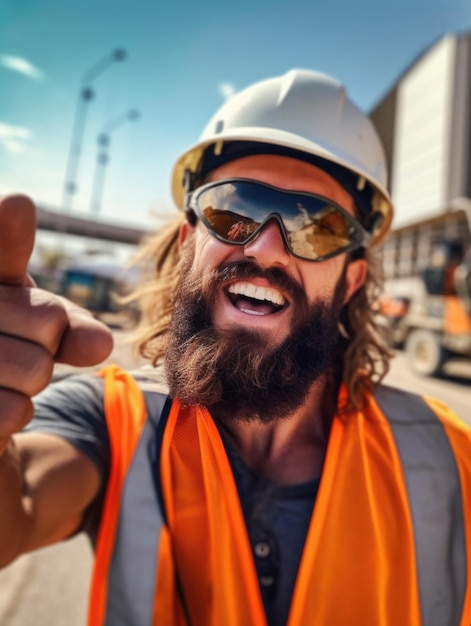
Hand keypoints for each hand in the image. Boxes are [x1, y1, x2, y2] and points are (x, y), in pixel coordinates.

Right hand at [0, 195, 112, 453]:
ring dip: (32, 383)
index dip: (7, 228)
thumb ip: (73, 326)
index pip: (2, 250)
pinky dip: (14, 414)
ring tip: (1, 376)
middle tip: (16, 348)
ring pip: (34, 369)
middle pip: (49, 321)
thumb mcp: (47, 326)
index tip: (18, 204)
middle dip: (48, 345)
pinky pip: (12, 410)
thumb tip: (101, 343)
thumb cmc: (15, 347)